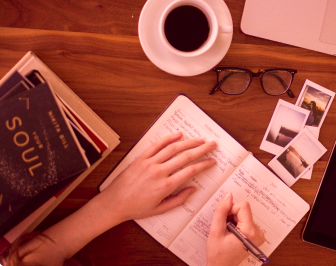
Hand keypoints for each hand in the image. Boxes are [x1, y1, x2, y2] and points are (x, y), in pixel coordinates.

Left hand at [99, 132, 216, 223]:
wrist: (114, 203)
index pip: (190, 171)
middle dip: (202, 149)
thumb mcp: (160, 209)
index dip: (204, 165)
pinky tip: (178, 135)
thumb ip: (179, 199)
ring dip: (189, 142)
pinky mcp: (141, 158)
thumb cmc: (137, 208)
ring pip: (173, 148)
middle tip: (212, 145)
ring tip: (200, 139)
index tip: (212, 161)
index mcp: (166, 186)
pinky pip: (157, 145)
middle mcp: (159, 172)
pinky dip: (168, 138)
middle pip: (185, 156)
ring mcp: (150, 163)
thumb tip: (193, 189)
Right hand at [207, 192, 265, 265]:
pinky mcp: (256, 235)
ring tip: (228, 233)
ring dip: (234, 220)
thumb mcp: (216, 231)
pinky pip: (246, 220)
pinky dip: (237, 224)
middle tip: (225, 229)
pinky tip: (232, 234)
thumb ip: (221, 211)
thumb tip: (228, 195)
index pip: (243, 206)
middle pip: (244, 209)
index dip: (230, 210)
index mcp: (250, 231)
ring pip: (244, 214)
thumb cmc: (218, 253)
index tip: (225, 221)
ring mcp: (258, 234)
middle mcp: (258, 232)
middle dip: (232, 216)